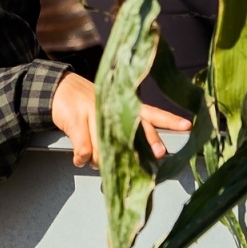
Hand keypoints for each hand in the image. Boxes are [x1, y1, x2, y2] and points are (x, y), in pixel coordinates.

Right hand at [51, 71, 192, 167]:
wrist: (58, 87)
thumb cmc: (87, 103)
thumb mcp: (110, 110)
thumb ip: (124, 129)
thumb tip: (136, 157)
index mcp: (125, 105)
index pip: (152, 113)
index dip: (170, 120)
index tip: (188, 126)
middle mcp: (114, 107)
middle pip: (136, 126)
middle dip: (150, 141)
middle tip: (159, 153)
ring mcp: (95, 112)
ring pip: (107, 147)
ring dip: (100, 159)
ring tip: (94, 160)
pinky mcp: (76, 120)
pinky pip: (84, 150)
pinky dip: (81, 159)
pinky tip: (80, 159)